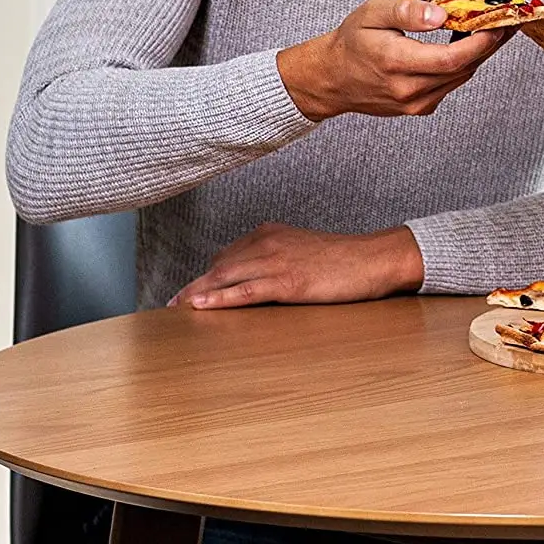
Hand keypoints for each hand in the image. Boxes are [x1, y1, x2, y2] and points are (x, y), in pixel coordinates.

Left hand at [169, 223, 423, 308]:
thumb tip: (255, 278)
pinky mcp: (286, 281)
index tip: (189, 292)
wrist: (373, 259)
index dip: (206, 276)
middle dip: (193, 286)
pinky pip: (244, 291)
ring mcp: (276, 261)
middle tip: (171, 306)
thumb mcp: (303, 251)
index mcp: (270, 233)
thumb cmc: (344, 260)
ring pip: (225, 277)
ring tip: (175, 310)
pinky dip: (219, 299)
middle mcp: (267, 242)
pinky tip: (200, 306)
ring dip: (197, 294)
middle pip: (219, 266)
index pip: (227, 255)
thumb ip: (277, 258)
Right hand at [276, 0, 513, 121]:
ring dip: (478, 55)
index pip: (451, 58)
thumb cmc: (352, 42)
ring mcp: (415, 103)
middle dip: (488, 45)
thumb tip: (441, 14)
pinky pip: (450, 86)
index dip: (480, 43)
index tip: (498, 25)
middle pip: (463, 69)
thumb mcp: (373, 13)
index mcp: (396, 63)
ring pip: (460, 78)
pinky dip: (462, 67)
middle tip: (505, 22)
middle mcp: (408, 89)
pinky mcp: (419, 108)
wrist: (332, 78)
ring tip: (490, 30)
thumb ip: (408, 11)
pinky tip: (466, 48)